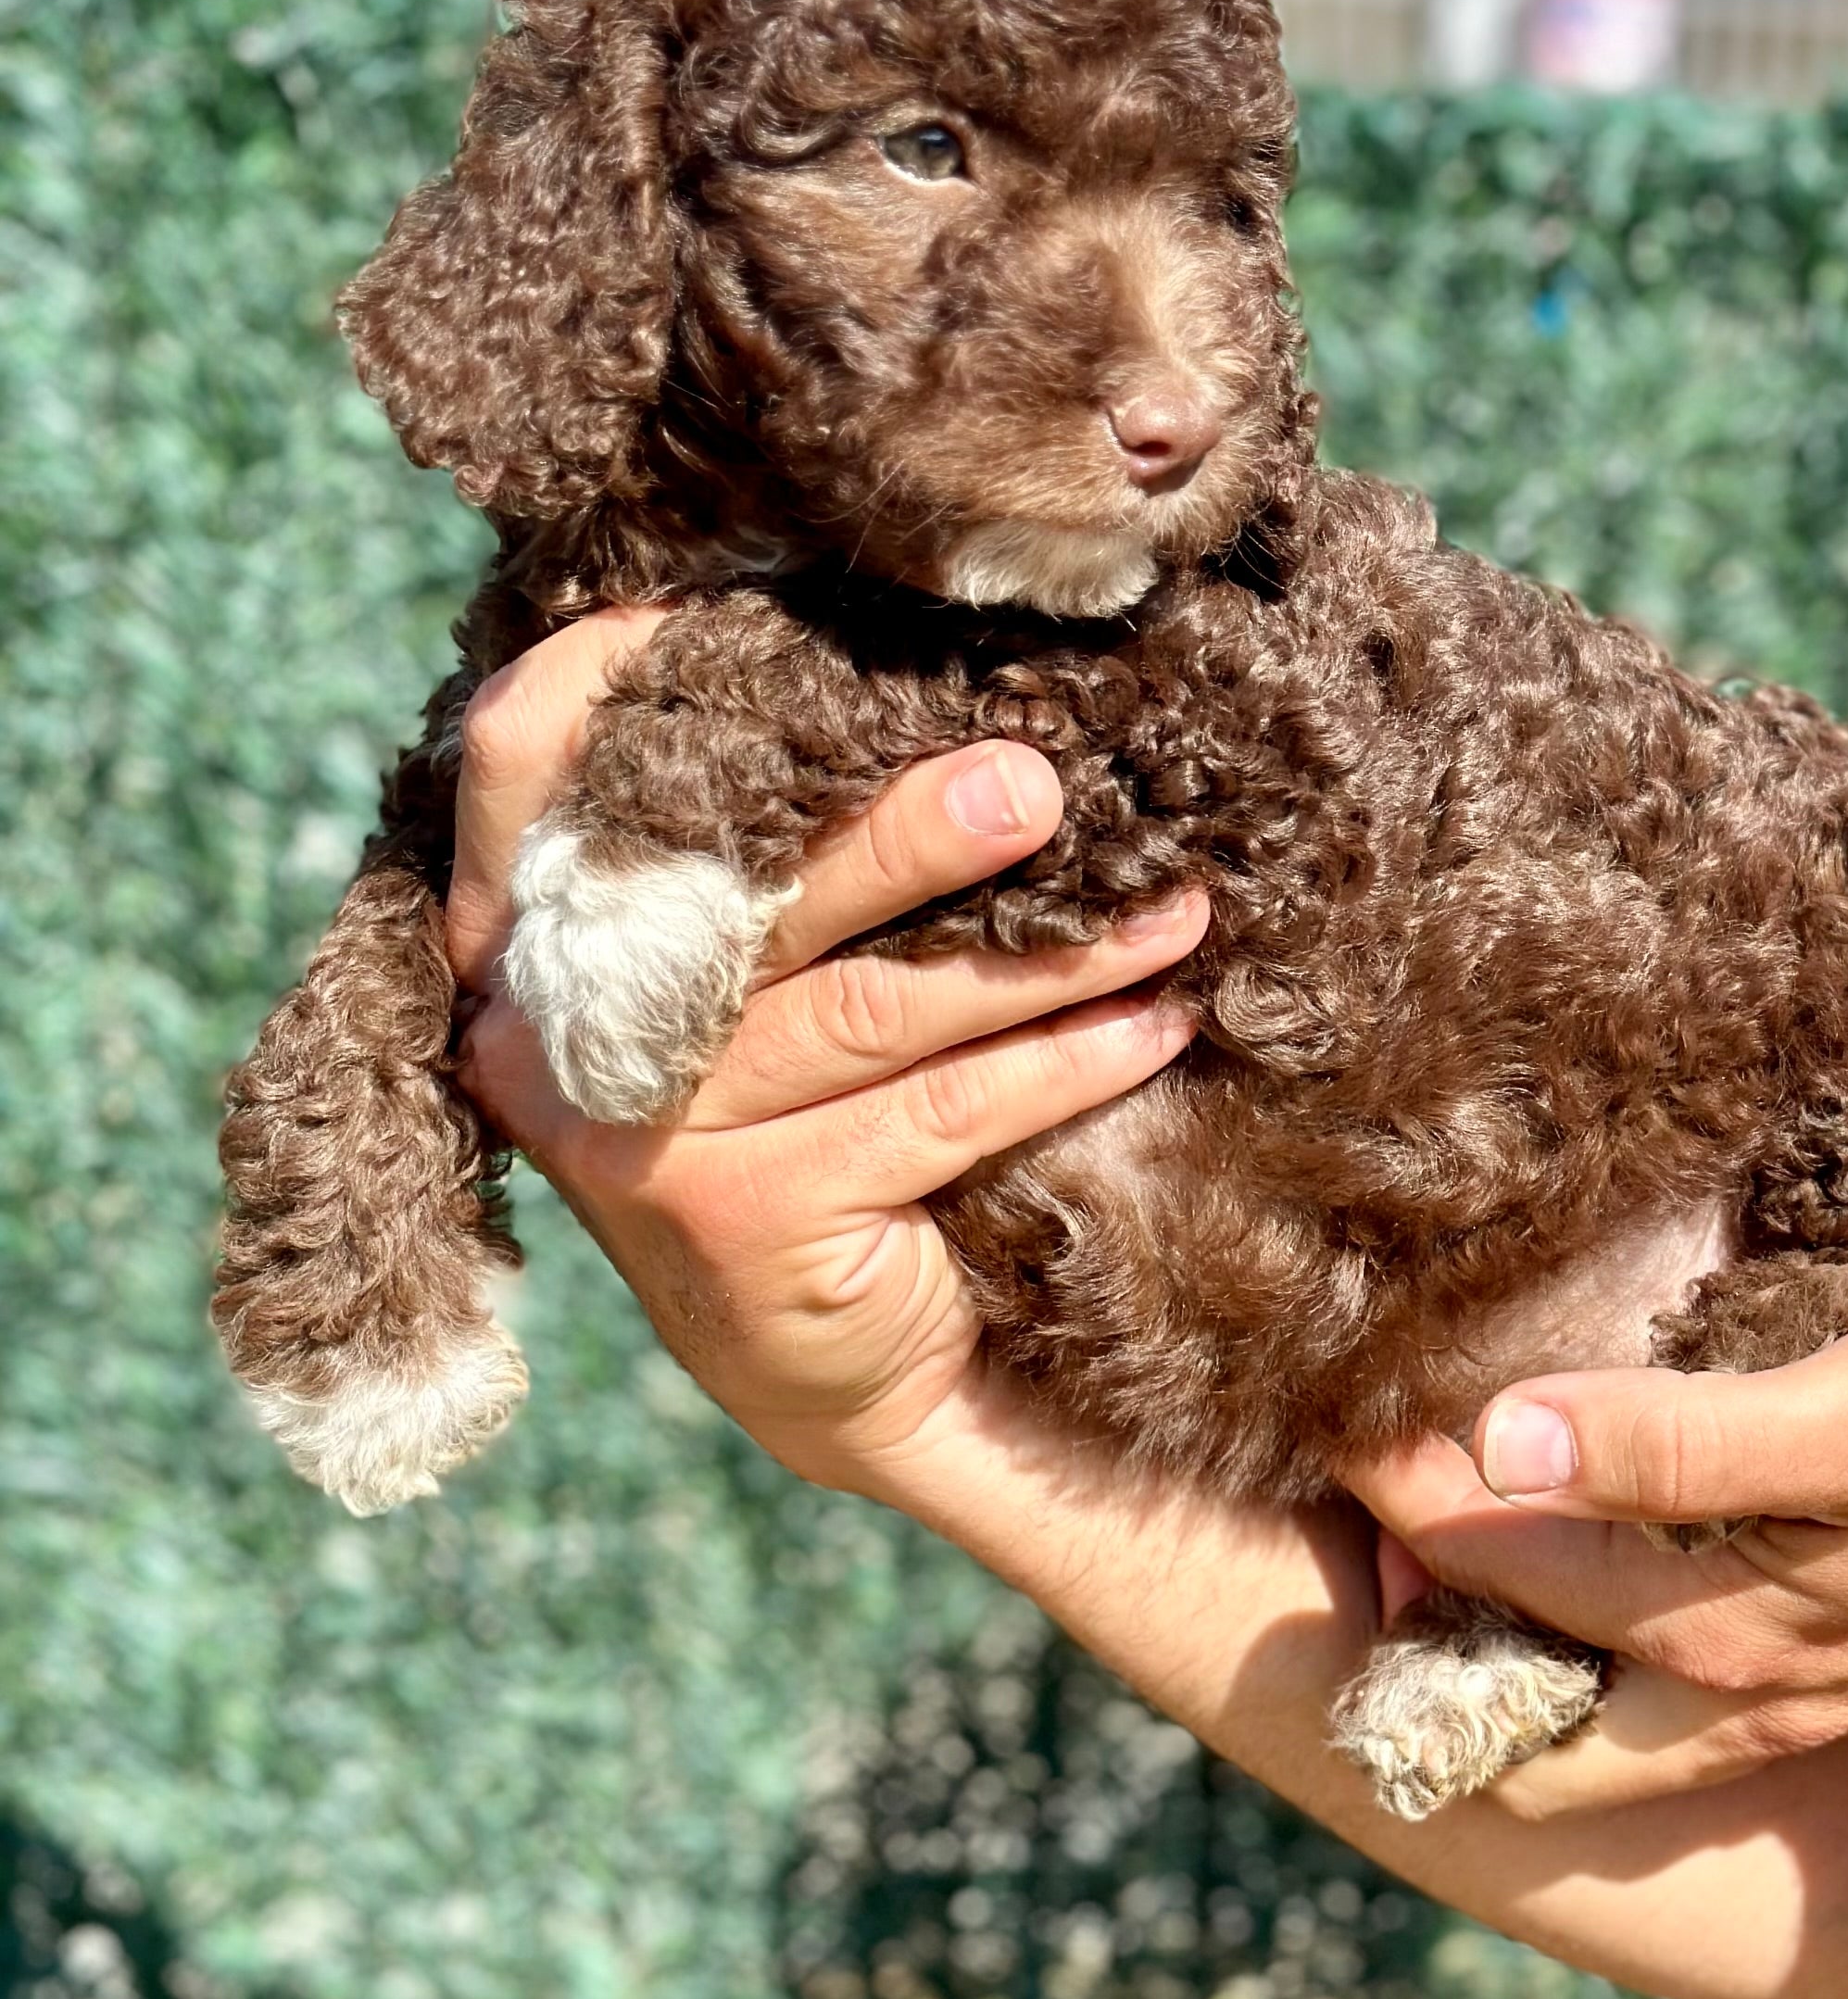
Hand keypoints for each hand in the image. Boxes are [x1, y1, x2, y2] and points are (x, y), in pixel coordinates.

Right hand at [445, 611, 1210, 1508]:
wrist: (843, 1380)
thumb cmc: (822, 1129)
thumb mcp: (772, 985)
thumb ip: (776, 856)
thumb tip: (943, 689)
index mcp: (538, 934)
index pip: (523, 757)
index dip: (609, 673)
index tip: (745, 619)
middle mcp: (554, 1032)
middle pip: (749, 885)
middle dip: (911, 828)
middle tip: (1048, 780)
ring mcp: (641, 1135)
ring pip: (871, 1004)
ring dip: (1043, 951)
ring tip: (1172, 909)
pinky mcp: (739, 1220)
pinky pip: (936, 1111)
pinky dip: (1061, 1062)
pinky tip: (1152, 1024)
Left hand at [1345, 1261, 1847, 1812]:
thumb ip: (1683, 1442)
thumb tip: (1503, 1440)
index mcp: (1712, 1633)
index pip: (1492, 1561)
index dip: (1393, 1482)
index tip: (1316, 1395)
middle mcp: (1722, 1687)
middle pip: (1498, 1680)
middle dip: (1395, 1612)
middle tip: (1318, 1487)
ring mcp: (1774, 1684)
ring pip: (1567, 1688)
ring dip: (1475, 1618)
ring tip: (1397, 1519)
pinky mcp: (1821, 1648)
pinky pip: (1643, 1660)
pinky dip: (1568, 1613)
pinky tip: (1554, 1524)